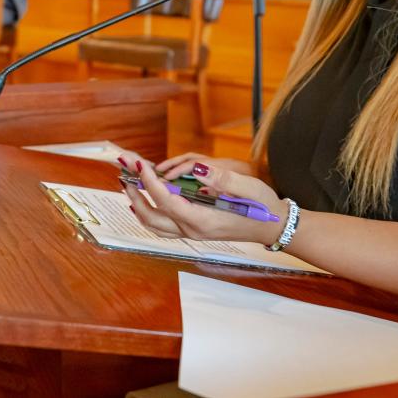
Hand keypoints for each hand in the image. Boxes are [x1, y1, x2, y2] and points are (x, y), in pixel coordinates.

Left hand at [118, 153, 286, 244]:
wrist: (272, 226)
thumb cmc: (263, 206)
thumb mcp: (250, 188)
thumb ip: (224, 178)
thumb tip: (198, 170)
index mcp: (203, 220)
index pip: (166, 202)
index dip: (150, 183)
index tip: (140, 165)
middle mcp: (193, 230)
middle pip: (151, 216)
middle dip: (135, 193)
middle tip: (125, 171)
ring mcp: (191, 232)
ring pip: (153, 224)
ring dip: (137, 203)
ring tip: (128, 182)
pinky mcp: (192, 229)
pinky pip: (161, 224)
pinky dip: (148, 210)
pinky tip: (144, 197)